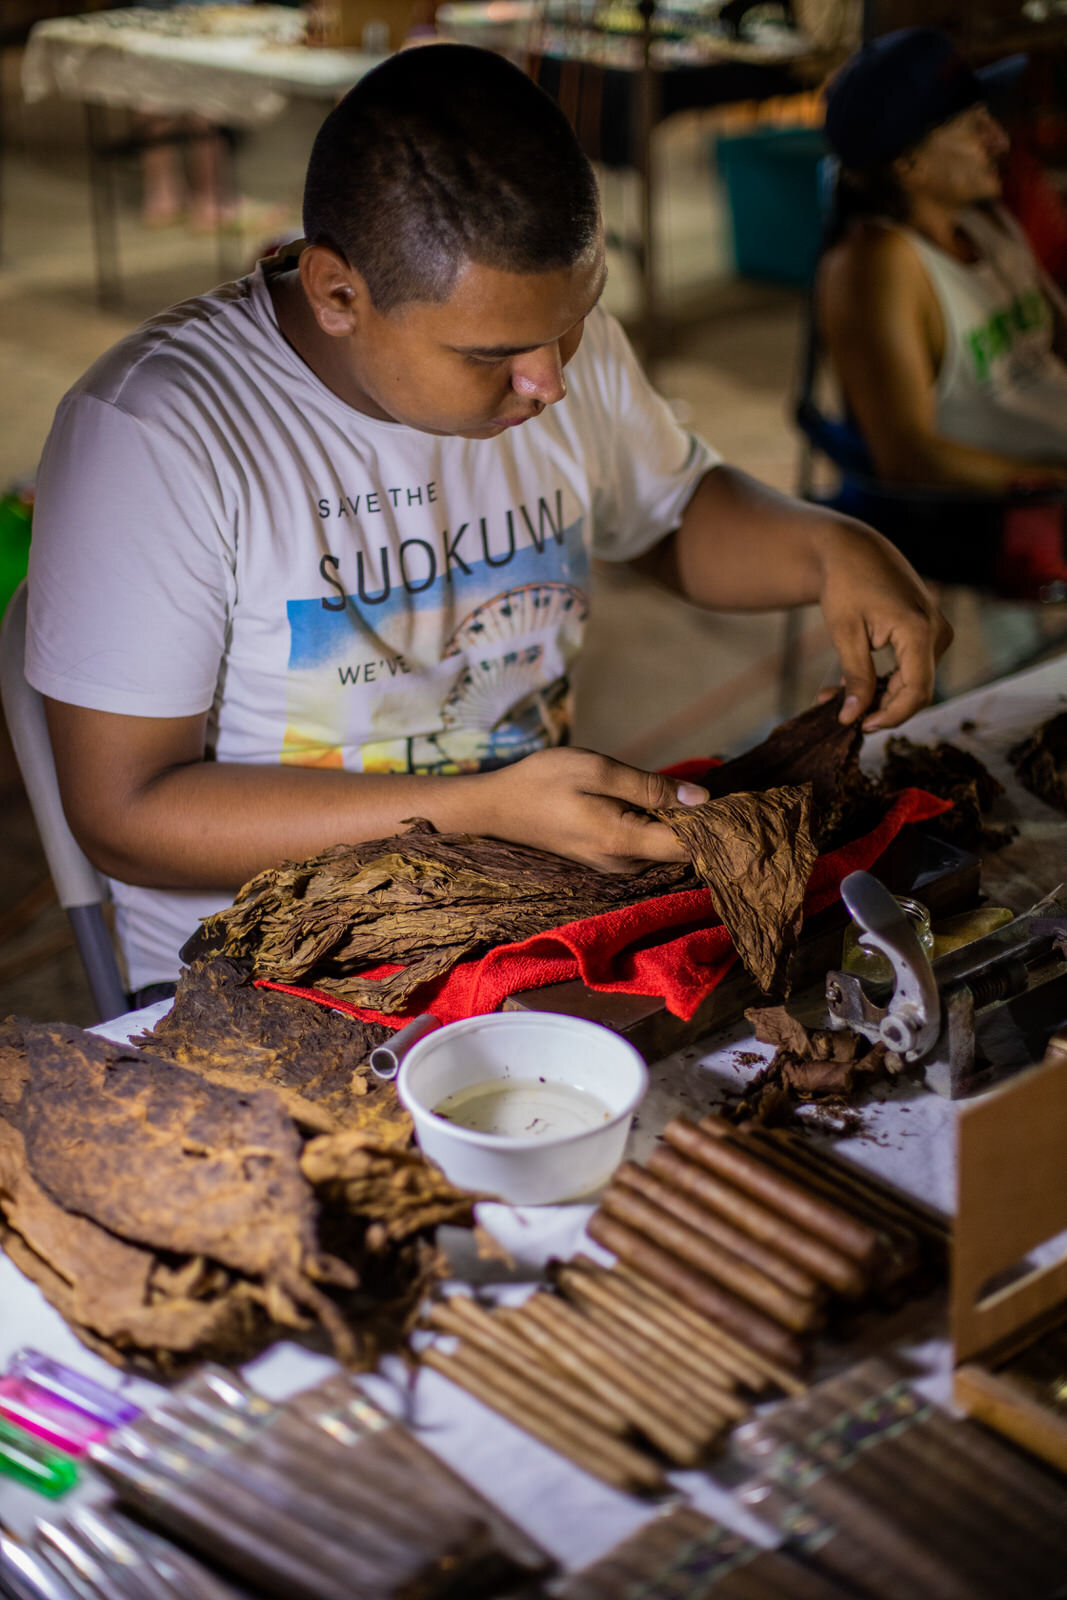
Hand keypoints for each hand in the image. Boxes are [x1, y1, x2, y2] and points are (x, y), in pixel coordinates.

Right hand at [478, 747, 707, 872]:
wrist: (496, 807)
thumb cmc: (542, 781)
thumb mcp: (596, 769)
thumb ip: (649, 786)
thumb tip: (701, 798)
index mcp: (623, 842)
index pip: (689, 846)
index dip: (713, 824)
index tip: (729, 798)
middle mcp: (623, 863)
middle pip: (680, 849)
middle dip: (698, 821)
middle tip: (712, 785)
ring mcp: (614, 864)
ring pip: (664, 847)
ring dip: (677, 821)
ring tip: (684, 789)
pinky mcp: (606, 858)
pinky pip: (646, 845)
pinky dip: (658, 825)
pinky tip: (655, 800)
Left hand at [815, 522, 952, 731]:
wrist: (854, 549)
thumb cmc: (845, 584)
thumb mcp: (845, 633)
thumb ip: (855, 676)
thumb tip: (852, 718)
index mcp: (919, 629)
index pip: (916, 691)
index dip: (890, 716)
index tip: (860, 725)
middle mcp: (938, 631)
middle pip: (916, 690)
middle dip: (879, 707)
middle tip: (839, 713)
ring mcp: (937, 631)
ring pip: (913, 682)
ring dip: (877, 695)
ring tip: (835, 696)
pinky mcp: (929, 633)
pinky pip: (911, 668)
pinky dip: (883, 680)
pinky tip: (851, 683)